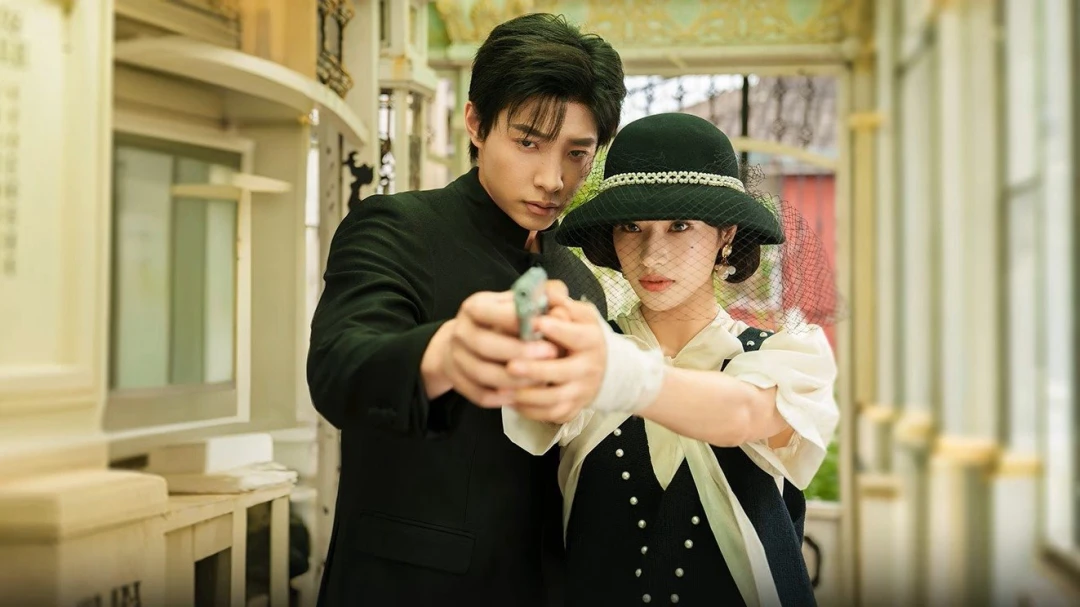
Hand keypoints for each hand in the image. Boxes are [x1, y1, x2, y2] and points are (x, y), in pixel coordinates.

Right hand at [421, 281, 570, 406]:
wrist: (467, 343)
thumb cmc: (501, 320)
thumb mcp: (515, 304)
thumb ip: (539, 301)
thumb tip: (561, 306)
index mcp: (473, 308)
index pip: (489, 312)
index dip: (515, 319)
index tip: (543, 325)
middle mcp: (460, 332)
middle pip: (485, 345)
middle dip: (520, 351)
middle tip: (552, 353)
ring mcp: (456, 359)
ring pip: (484, 374)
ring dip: (516, 378)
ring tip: (543, 377)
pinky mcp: (459, 382)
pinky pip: (482, 395)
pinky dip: (504, 397)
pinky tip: (525, 393)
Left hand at [505, 293, 606, 422]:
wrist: (606, 371)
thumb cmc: (584, 336)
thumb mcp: (581, 315)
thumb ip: (563, 304)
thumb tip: (544, 291)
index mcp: (591, 340)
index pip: (576, 336)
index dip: (556, 330)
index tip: (533, 323)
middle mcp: (589, 368)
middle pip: (561, 371)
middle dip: (535, 369)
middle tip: (509, 365)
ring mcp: (581, 392)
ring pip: (552, 398)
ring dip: (526, 395)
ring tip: (501, 388)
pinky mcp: (572, 409)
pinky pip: (548, 414)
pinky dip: (528, 410)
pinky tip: (509, 401)